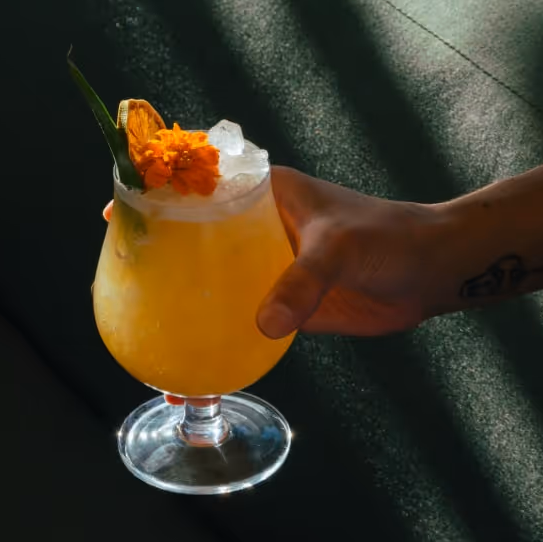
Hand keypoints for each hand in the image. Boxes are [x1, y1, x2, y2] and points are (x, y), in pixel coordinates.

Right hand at [101, 166, 437, 341]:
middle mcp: (258, 226)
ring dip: (182, 297)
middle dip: (157, 252)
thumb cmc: (389, 238)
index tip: (113, 210)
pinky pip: (240, 314)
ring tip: (143, 323)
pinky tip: (194, 358)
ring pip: (213, 278)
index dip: (154, 192)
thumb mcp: (340, 248)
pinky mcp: (284, 300)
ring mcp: (268, 265)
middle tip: (117, 276)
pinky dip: (217, 331)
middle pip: (195, 236)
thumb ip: (302, 281)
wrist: (429, 273)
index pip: (198, 183)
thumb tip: (262, 325)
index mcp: (265, 193)